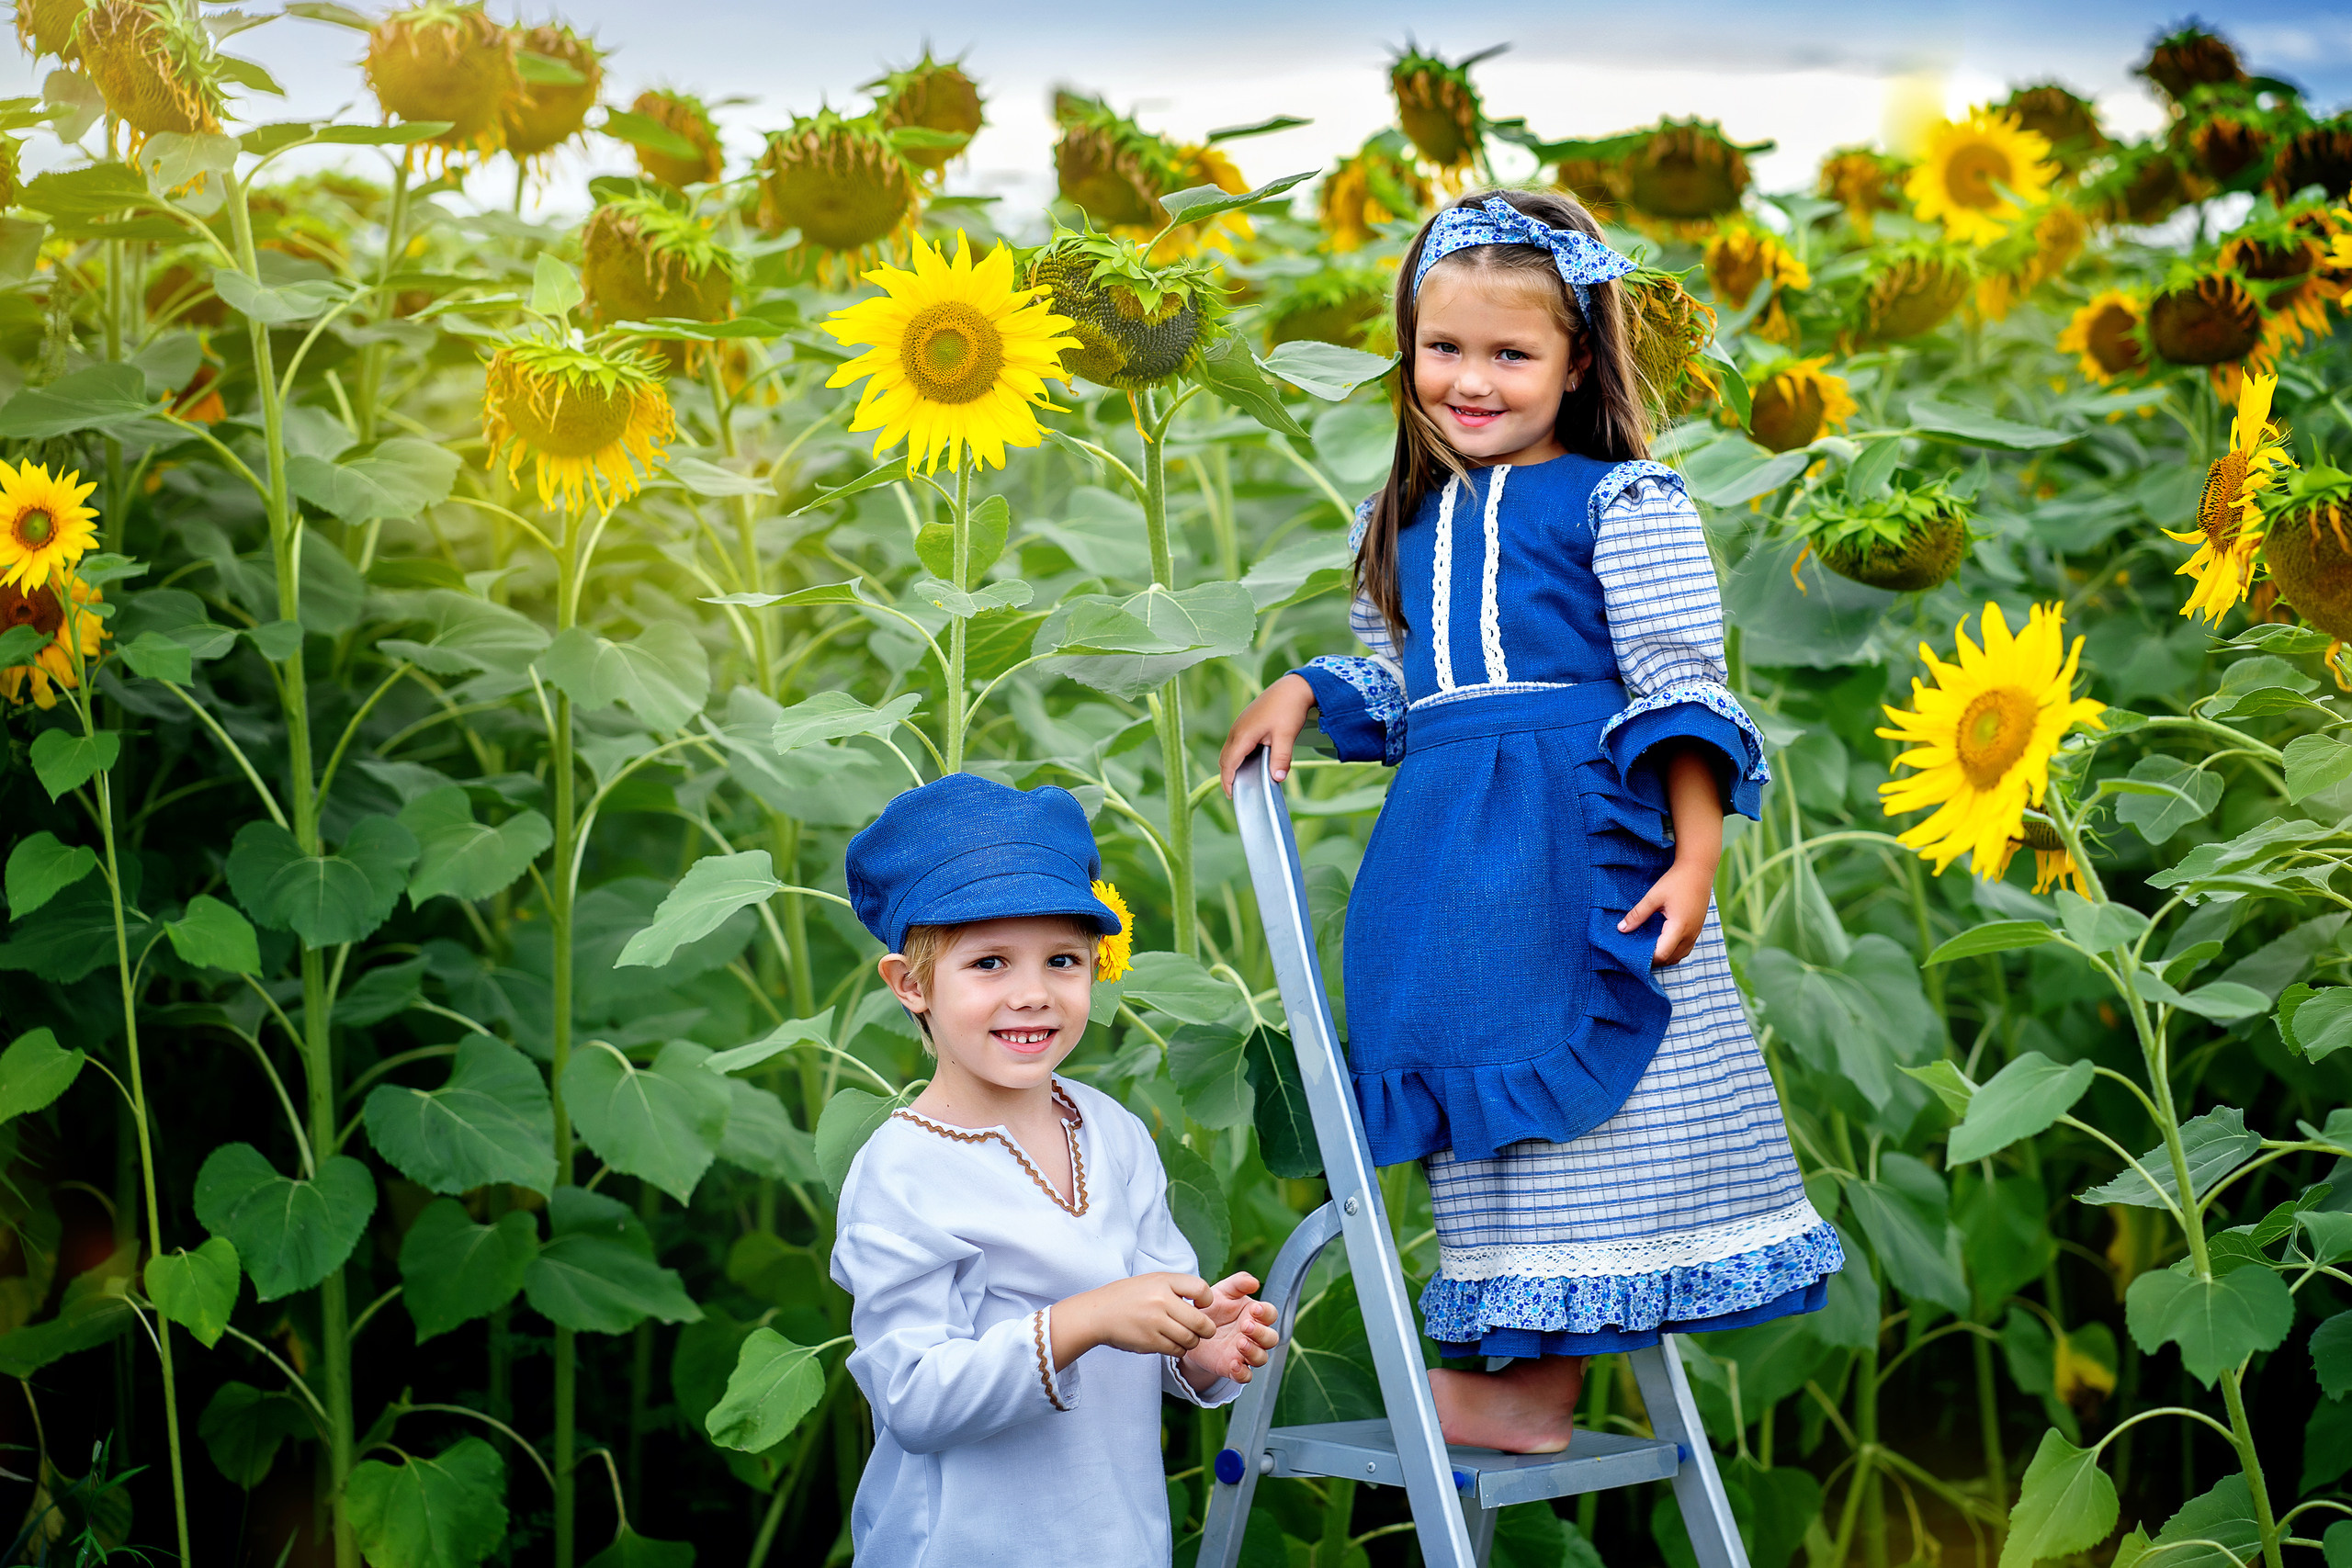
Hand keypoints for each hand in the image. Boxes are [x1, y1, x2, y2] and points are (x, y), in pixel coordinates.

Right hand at [1052, 1272, 1216, 1365]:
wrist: (1097, 1314)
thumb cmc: (1127, 1297)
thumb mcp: (1151, 1281)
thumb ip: (1176, 1288)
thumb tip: (1204, 1302)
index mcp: (1163, 1281)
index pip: (1201, 1289)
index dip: (1207, 1300)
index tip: (1201, 1306)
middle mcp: (1161, 1300)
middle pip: (1201, 1322)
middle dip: (1206, 1329)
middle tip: (1203, 1330)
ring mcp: (1155, 1322)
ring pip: (1190, 1340)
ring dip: (1191, 1341)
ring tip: (1183, 1336)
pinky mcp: (1149, 1342)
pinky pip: (1176, 1350)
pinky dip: (1178, 1349)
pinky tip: (1170, 1342)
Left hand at [1181, 1272, 1279, 1387]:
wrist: (1190, 1329)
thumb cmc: (1212, 1308)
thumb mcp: (1222, 1292)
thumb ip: (1238, 1284)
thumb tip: (1255, 1282)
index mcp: (1255, 1315)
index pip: (1271, 1314)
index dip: (1266, 1313)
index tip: (1254, 1309)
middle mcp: (1254, 1335)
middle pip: (1271, 1338)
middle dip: (1261, 1333)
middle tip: (1245, 1325)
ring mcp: (1245, 1353)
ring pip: (1261, 1358)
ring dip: (1254, 1352)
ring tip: (1239, 1343)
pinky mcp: (1233, 1368)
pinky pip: (1245, 1376)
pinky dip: (1242, 1373)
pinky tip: (1233, 1364)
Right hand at [1220, 673, 1316, 795]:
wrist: (1292, 687)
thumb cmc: (1289, 709)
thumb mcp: (1286, 736)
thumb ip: (1281, 758)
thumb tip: (1277, 779)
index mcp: (1243, 735)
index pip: (1229, 763)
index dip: (1228, 781)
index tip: (1231, 795)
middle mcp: (1237, 730)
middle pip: (1225, 759)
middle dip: (1228, 776)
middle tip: (1236, 792)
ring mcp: (1240, 725)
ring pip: (1229, 751)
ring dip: (1232, 765)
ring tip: (1241, 780)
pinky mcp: (1245, 723)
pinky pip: (1235, 743)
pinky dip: (1237, 756)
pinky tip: (1249, 762)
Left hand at [1621, 857, 1714, 966]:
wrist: (1698, 870)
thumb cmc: (1676, 881)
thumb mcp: (1653, 896)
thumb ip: (1637, 914)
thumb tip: (1621, 929)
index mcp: (1679, 927)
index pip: (1662, 954)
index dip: (1647, 958)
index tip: (1633, 952)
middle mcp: (1690, 934)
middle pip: (1670, 959)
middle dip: (1654, 959)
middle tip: (1637, 951)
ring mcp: (1696, 933)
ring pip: (1679, 956)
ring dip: (1664, 956)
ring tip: (1647, 948)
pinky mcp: (1697, 929)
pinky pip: (1685, 948)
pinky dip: (1673, 950)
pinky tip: (1661, 941)